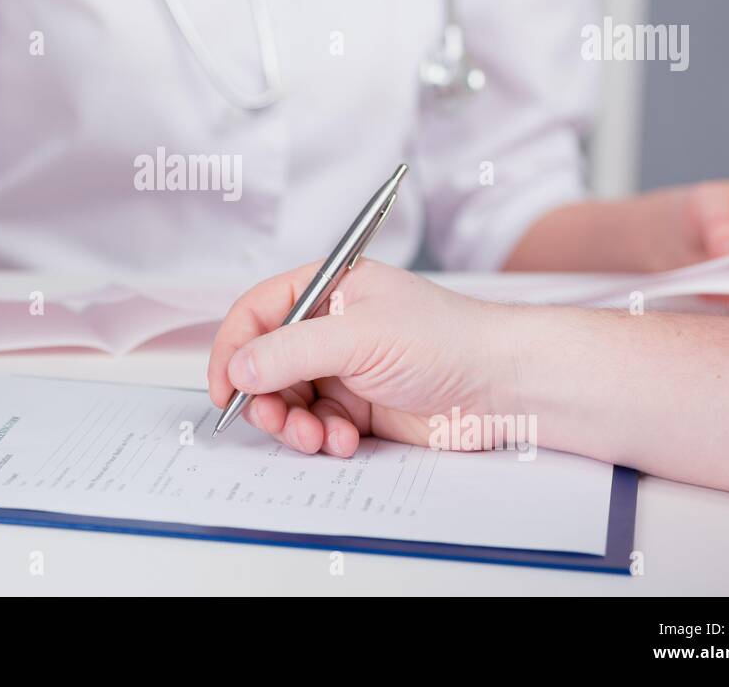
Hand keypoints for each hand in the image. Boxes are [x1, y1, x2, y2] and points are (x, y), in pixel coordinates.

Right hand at [206, 260, 519, 457]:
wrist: (504, 387)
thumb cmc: (447, 339)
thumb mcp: (359, 336)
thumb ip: (291, 351)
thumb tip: (238, 369)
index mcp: (327, 288)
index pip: (257, 312)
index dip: (233, 348)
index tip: (224, 387)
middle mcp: (329, 327)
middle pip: (264, 363)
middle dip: (264, 397)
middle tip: (273, 419)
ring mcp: (343, 370)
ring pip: (287, 401)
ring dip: (293, 425)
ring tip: (316, 436)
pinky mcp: (358, 409)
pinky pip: (316, 427)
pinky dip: (323, 439)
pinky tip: (348, 441)